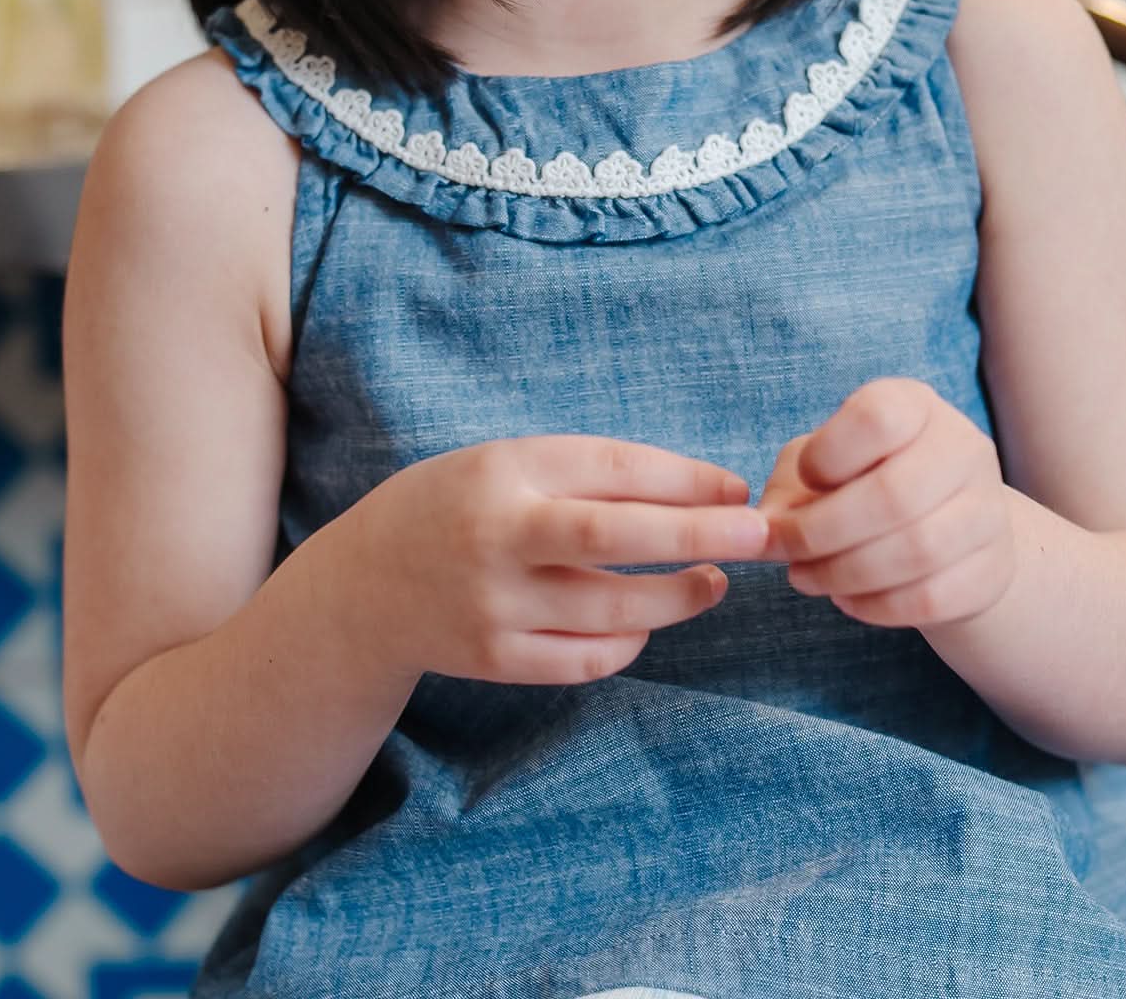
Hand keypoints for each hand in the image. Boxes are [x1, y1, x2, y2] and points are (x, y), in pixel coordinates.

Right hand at [348, 435, 770, 685]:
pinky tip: (647, 625)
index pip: (612, 469)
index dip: (683, 478)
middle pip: (613, 538)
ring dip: (677, 598)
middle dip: (697, 535)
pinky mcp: (493, 661)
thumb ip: (591, 475)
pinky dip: (629, 644)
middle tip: (759, 534)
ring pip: (611, 610)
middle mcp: (496, 537)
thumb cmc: (463, 506)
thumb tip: (703, 491)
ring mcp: (493, 605)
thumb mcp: (512, 465)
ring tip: (713, 583)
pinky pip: (586, 660)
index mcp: (503, 470)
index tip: (736, 486)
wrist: (365, 586)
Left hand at [756, 377, 1015, 628]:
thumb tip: (759, 534)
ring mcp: (988, 510)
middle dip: (822, 533)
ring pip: (917, 551)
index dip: (828, 454)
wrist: (943, 530)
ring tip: (808, 579)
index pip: (878, 418)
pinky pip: (934, 597)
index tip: (807, 477)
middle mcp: (963, 448)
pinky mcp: (995, 568)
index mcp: (915, 405)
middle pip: (894, 494)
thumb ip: (786, 493)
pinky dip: (877, 607)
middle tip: (786, 553)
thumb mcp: (818, 470)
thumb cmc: (860, 485)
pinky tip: (848, 599)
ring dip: (844, 574)